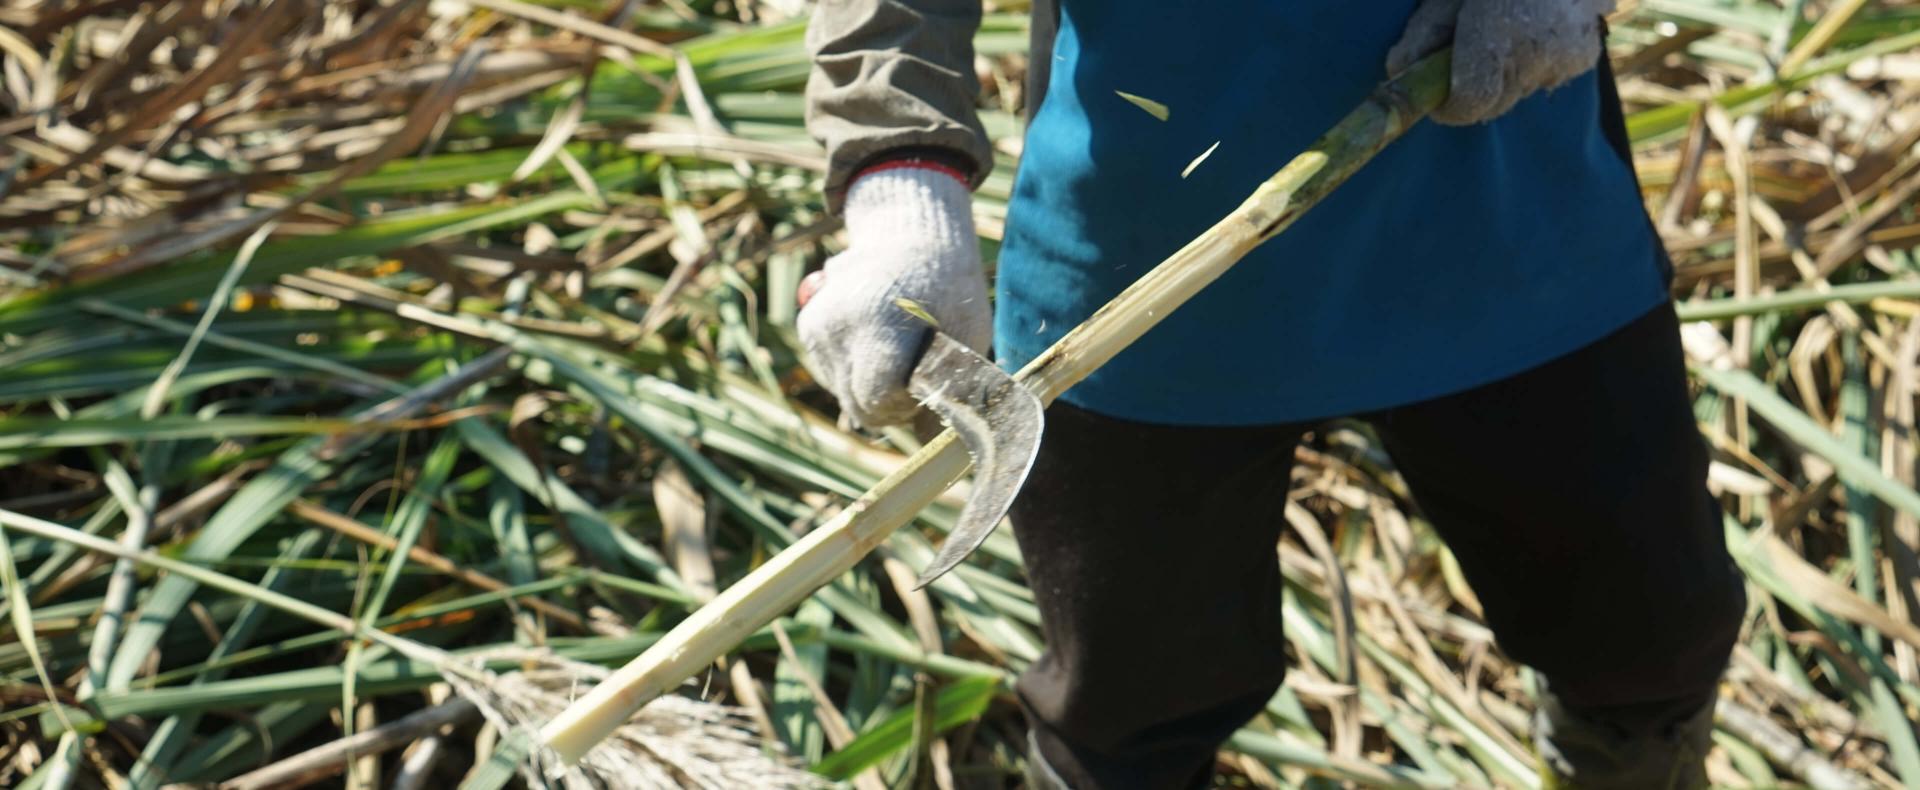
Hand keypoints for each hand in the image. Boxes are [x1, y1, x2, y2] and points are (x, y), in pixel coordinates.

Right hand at [797, 165, 991, 427]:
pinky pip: (832, 373)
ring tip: (898, 350)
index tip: (925, 387)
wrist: (909, 234)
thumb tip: (934, 441)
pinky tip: (876, 340)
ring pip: (843, 392)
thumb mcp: (965, 335)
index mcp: (879, 324)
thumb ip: (948, 387)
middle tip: (916, 376)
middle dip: (889, 403)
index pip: (877, 401)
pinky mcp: (808, 325)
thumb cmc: (949, 288)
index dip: (905, 405)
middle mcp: (838, 325)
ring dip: (870, 386)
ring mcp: (817, 325)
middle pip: (857, 404)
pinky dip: (854, 370)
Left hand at [1387, 0, 1613, 125]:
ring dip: (1501, 72)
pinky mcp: (1583, 56)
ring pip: (1518, 90)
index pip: (1469, 105)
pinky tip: (1529, 25)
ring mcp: (1567, 57)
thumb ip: (1425, 30)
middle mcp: (1538, 52)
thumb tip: (1399, 71)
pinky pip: (1545, 74)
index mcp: (1501, 33)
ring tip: (1499, 25)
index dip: (1446, 104)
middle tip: (1463, 48)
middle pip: (1492, 103)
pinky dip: (1530, 60)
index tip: (1433, 93)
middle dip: (1471, 86)